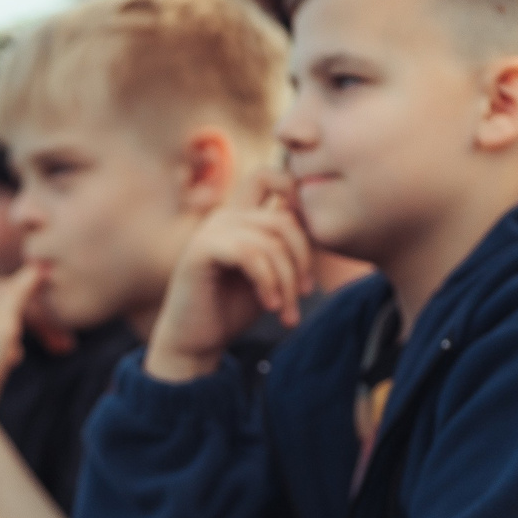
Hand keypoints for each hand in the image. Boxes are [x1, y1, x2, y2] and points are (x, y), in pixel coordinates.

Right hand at [144, 172, 313, 382]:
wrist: (196, 341)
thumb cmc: (233, 308)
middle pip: (284, 217)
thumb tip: (321, 223)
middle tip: (305, 293)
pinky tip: (269, 305)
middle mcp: (226, 216)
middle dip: (303, 259)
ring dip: (287, 280)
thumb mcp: (273, 273)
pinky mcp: (201, 251)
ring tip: (287, 311)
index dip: (298, 193)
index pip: (271, 176)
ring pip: (271, 240)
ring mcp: (211, 230)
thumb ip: (290, 246)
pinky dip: (267, 282)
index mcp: (242, 216)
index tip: (312, 241)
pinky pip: (249, 254)